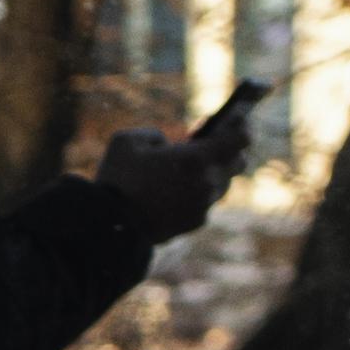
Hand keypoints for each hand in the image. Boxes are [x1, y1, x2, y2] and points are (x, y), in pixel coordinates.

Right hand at [95, 107, 248, 242]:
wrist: (109, 227)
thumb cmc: (116, 180)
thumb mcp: (127, 141)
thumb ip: (154, 135)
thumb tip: (165, 144)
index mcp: (196, 157)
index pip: (240, 138)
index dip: (240, 128)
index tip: (235, 122)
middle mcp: (207, 181)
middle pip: (237, 162)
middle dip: (227, 153)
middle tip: (210, 149)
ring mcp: (203, 204)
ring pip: (221, 184)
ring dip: (210, 176)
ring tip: (188, 173)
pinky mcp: (195, 222)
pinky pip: (205, 203)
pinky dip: (195, 197)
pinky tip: (175, 195)